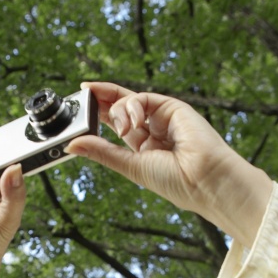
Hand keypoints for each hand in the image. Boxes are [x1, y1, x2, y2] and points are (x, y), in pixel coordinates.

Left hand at [65, 81, 271, 240]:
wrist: (205, 180)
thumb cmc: (174, 181)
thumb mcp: (130, 166)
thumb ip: (102, 152)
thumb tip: (72, 144)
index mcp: (143, 149)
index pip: (115, 126)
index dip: (96, 116)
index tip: (78, 109)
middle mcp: (153, 131)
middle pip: (119, 108)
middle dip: (99, 102)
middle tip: (82, 96)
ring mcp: (162, 118)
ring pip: (128, 102)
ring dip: (118, 111)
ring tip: (124, 129)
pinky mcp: (172, 108)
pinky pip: (143, 97)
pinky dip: (132, 105)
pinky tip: (133, 122)